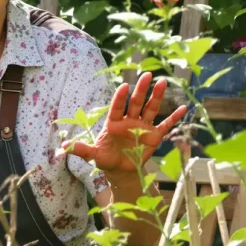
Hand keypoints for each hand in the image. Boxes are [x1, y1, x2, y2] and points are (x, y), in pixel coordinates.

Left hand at [63, 72, 187, 176]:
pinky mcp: (154, 137)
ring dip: (157, 97)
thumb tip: (63, 147)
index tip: (125, 86)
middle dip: (141, 90)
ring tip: (162, 83)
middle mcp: (129, 121)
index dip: (120, 97)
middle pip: (136, 103)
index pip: (117, 107)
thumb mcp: (93, 156)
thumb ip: (81, 150)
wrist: (120, 170)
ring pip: (151, 109)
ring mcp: (143, 127)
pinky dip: (174, 118)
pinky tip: (182, 107)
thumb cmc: (105, 159)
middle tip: (147, 75)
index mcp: (114, 123)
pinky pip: (165, 125)